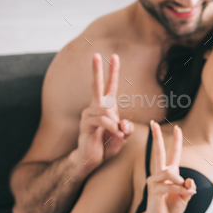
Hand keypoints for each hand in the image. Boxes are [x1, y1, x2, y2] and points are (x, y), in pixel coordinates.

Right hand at [75, 53, 133, 171]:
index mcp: (106, 108)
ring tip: (118, 135)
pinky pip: (103, 121)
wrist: (91, 159)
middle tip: (95, 54)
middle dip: (98, 70)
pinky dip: (113, 128)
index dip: (112, 72)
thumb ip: (127, 129)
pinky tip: (116, 135)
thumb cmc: (107, 146)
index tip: (114, 56)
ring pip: (107, 112)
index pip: (109, 86)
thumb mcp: (123, 138)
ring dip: (116, 125)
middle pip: (96, 85)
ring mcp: (88, 115)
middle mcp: (95, 108)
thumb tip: (124, 124)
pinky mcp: (86, 124)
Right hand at [142, 121, 196, 212]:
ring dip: (180, 182)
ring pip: (170, 172)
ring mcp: (154, 181)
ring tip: (185, 191)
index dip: (176, 141)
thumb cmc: (170, 208)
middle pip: (157, 151)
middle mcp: (160, 174)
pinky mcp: (153, 190)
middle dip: (156, 137)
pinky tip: (185, 194)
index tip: (177, 128)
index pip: (173, 153)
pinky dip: (179, 190)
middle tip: (153, 123)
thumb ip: (189, 188)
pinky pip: (169, 185)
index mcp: (169, 173)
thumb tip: (189, 180)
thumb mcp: (185, 197)